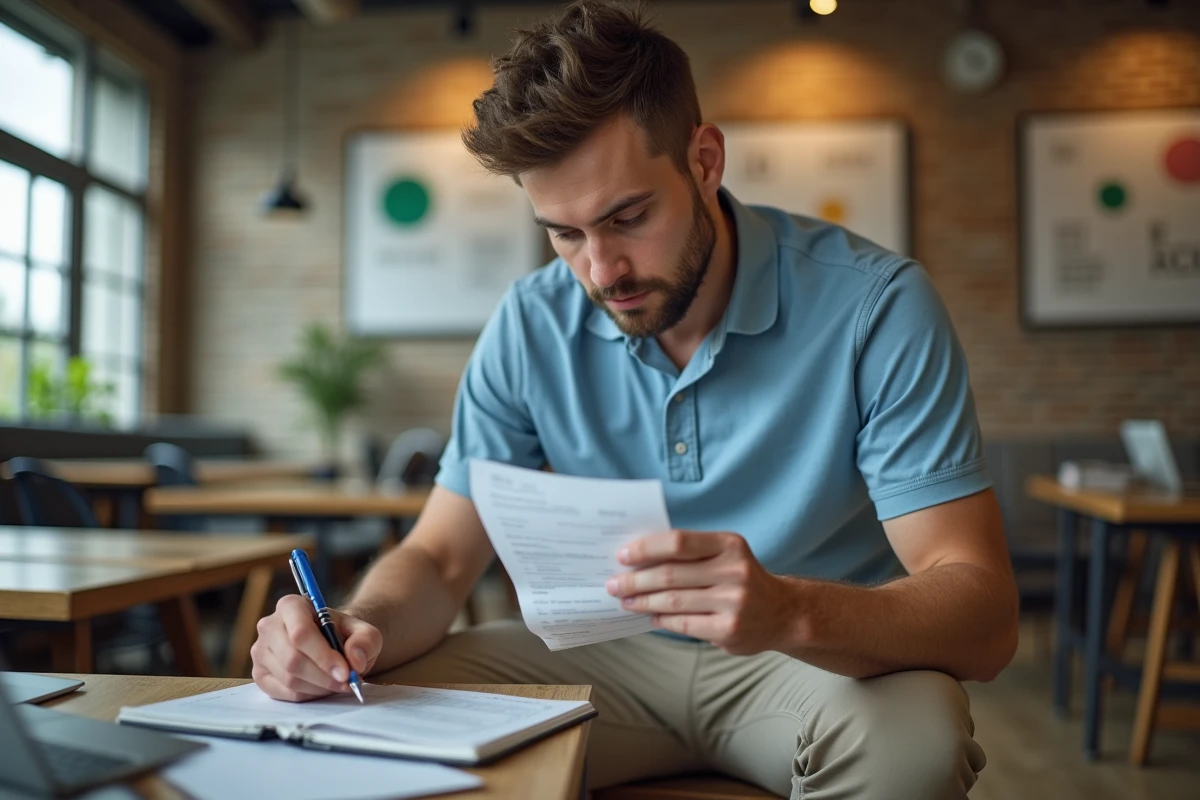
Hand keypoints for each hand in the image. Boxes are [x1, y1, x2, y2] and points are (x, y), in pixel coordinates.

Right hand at [251, 595, 382, 701]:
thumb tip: (355, 660)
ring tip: (338, 684)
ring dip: (319, 687)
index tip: (346, 673)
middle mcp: (269, 626)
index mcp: (291, 605)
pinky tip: (323, 688)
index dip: (324, 656)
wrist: (330, 641)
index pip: (301, 633)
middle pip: (292, 659)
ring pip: (289, 678)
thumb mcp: (364, 631)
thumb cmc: (344, 634)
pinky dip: (308, 695)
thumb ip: (365, 641)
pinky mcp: (259, 674)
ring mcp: (260, 651)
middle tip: (347, 683)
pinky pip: (284, 692)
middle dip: (324, 676)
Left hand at [605, 530, 796, 654]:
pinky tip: (650, 616)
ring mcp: (733, 602)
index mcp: (729, 544)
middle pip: (670, 574)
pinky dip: (661, 620)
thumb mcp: (724, 555)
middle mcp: (735, 571)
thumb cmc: (741, 579)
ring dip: (642, 601)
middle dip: (635, 580)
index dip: (646, 548)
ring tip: (625, 601)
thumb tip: (638, 559)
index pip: (679, 542)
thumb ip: (689, 554)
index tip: (622, 555)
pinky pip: (683, 623)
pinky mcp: (728, 629)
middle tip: (613, 584)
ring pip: (673, 601)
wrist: (783, 613)